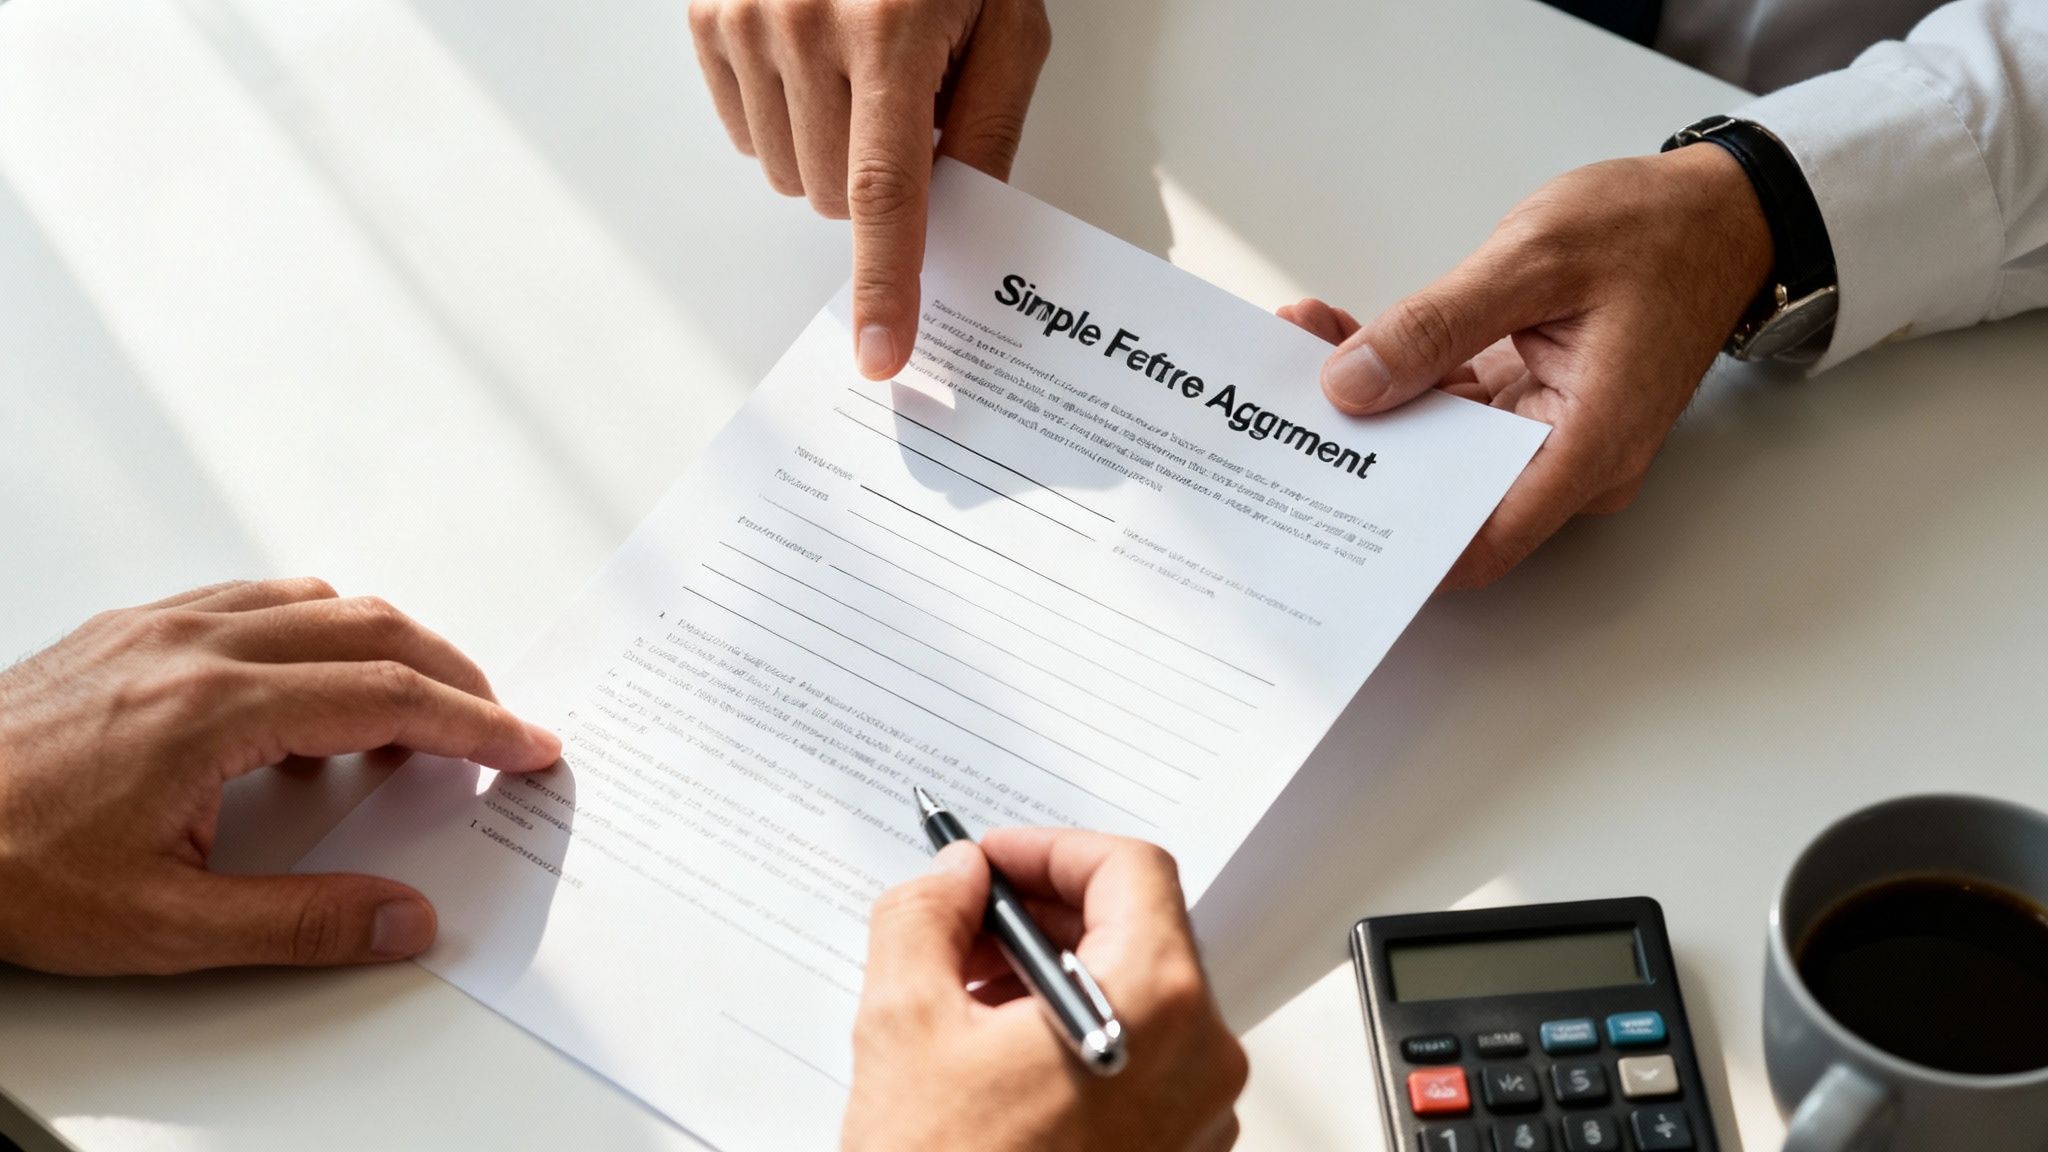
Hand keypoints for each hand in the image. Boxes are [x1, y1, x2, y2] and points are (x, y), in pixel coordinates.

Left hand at [0, 579, 561, 974]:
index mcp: (213, 711)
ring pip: (318, 602)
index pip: (387, 697)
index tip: (528, 744)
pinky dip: (316, 633)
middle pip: (372, 629)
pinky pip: (255, 601)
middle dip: (454, 676)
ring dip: (387, 648)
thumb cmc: (6, 869)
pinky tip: (306, 693)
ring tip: (408, 717)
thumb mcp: (160, 927)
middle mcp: (194, 647)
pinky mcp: (130, 629)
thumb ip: (301, 922)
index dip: (476, 723)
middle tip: (497, 726)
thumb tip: (404, 919)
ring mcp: (158, 627)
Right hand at [689, 0, 1051, 378]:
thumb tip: (965, 225)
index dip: (887, 281)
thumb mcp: (1007, 21)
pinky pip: (747, 136)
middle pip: (837, 198)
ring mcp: (743, 22)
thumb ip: (990, 125)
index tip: (882, 351)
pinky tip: (814, 65)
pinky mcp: (706, 19)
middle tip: (906, 107)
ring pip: (788, 176)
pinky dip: (787, 122)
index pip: (888, 192)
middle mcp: (802, 26)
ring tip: (859, 74)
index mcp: (889, 29)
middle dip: (880, 184)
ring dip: (830, 154)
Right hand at [843, 829, 1245, 1151]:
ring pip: (1137, 995)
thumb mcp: (903, 1023)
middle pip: (1138, 929)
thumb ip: (926, 916)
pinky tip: (997, 1055)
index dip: (1050, 849)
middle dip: (1043, 913)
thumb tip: (952, 878)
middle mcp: (1201, 1058)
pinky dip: (1075, 1031)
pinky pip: (1140, 1059)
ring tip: (966, 995)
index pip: (1130, 870)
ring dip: (1053, 974)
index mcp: (1157, 1004)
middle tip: (964, 920)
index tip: (992, 862)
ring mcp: (1196, 1116)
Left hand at [1282, 144, 1773, 587]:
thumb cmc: (1655, 230)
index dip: (1398, 547)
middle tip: (1283, 408)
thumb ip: (1437, 325)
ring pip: (1437, 441)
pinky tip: (1344, 336)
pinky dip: (1401, 372)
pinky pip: (1451, 405)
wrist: (1718, 210)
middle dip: (1361, 448)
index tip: (1326, 520)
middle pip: (1444, 488)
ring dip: (1371, 397)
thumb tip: (1352, 384)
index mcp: (1586, 444)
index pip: (1479, 541)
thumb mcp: (1535, 260)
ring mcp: (1548, 431)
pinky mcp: (1530, 402)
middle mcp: (1568, 457)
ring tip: (1300, 346)